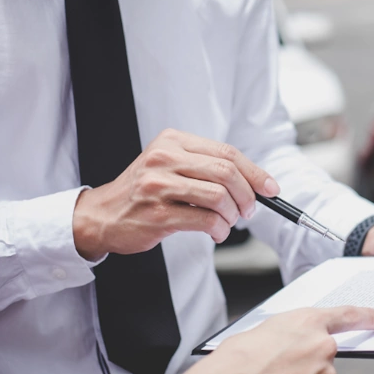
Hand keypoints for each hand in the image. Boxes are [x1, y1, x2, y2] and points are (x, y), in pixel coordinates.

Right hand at [72, 129, 279, 259]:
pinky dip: (219, 229)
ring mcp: (159, 186)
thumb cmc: (143, 192)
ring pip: (218, 196)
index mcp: (172, 141)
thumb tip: (253, 183)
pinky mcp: (158, 214)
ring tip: (227, 222)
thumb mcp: (170, 165)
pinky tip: (216, 232)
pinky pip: (205, 220)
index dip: (255, 172)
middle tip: (249, 210)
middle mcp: (164, 158)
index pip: (226, 152)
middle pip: (226, 171)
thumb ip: (206, 167)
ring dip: (232, 215)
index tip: (271, 188)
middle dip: (247, 195)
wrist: (102, 215)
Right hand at [177, 306, 373, 373]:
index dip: (365, 317)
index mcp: (308, 323)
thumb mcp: (264, 331)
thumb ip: (289, 337)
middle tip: (275, 372)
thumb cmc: (237, 358)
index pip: (347, 316)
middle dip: (305, 366)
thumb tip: (290, 353)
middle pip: (323, 358)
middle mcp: (323, 348)